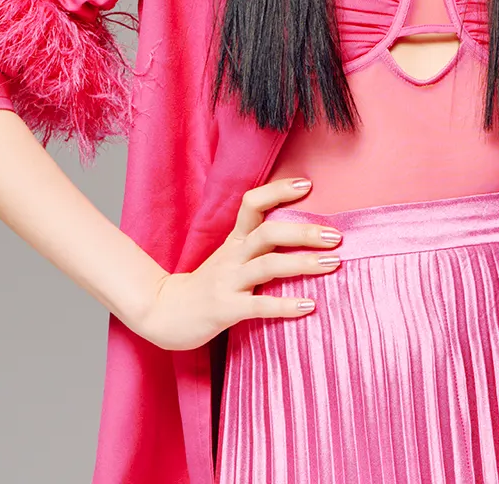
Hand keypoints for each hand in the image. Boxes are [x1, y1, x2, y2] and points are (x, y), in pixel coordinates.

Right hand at [126, 176, 343, 351]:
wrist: (163, 313)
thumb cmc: (206, 285)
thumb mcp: (229, 257)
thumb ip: (256, 245)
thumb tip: (300, 233)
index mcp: (234, 240)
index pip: (252, 203)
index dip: (278, 190)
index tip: (307, 185)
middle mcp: (231, 256)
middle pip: (268, 233)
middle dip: (303, 233)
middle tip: (336, 236)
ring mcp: (227, 282)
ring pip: (267, 266)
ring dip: (303, 264)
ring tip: (333, 264)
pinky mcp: (226, 309)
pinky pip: (259, 305)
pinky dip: (285, 305)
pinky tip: (309, 305)